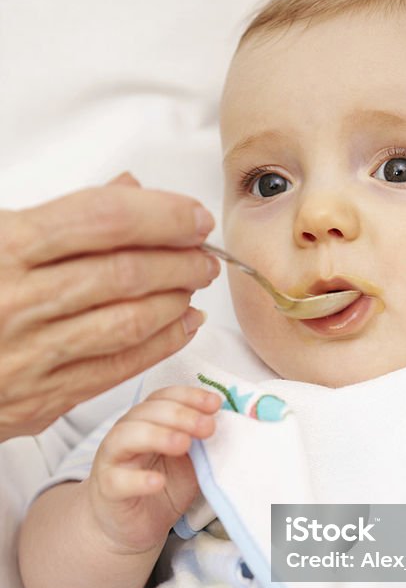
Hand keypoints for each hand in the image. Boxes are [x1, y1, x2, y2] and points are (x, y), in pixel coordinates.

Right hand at [0, 173, 220, 441]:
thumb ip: (63, 213)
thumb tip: (130, 190)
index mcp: (4, 248)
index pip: (104, 220)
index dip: (162, 215)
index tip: (193, 216)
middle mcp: (16, 301)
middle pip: (125, 272)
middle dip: (180, 260)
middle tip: (205, 253)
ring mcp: (30, 354)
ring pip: (128, 322)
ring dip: (175, 300)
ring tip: (194, 283)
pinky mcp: (41, 397)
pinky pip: (117, 368)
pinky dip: (160, 344)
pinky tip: (182, 324)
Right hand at [87, 385, 221, 552]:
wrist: (134, 524)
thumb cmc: (162, 485)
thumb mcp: (189, 462)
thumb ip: (200, 443)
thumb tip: (222, 425)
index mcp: (147, 421)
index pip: (163, 398)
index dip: (188, 396)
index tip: (215, 404)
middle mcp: (126, 433)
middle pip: (146, 412)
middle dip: (180, 415)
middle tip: (207, 427)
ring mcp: (112, 459)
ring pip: (126, 437)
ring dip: (157, 436)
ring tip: (183, 444)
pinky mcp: (107, 489)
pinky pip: (118, 480)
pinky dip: (139, 479)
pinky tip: (158, 481)